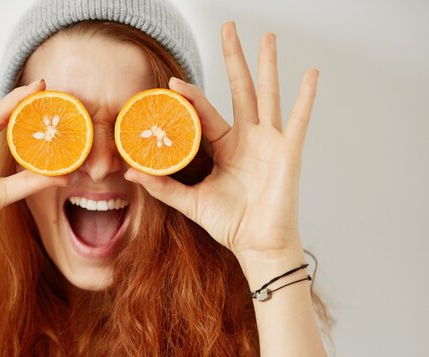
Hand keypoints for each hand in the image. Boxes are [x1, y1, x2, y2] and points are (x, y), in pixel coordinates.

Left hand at [124, 22, 317, 275]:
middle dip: (233, 59)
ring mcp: (269, 142)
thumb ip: (162, 186)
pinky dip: (305, 97)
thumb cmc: (229, 223)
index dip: (190, 97)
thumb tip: (130, 172)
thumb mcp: (190, 201)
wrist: (256, 245)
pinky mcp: (288, 151)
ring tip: (265, 36)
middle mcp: (247, 139)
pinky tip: (309, 72)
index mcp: (225, 147)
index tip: (171, 83)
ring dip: (266, 65)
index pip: (206, 113)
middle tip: (228, 28)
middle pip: (239, 89)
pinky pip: (298, 119)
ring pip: (267, 94)